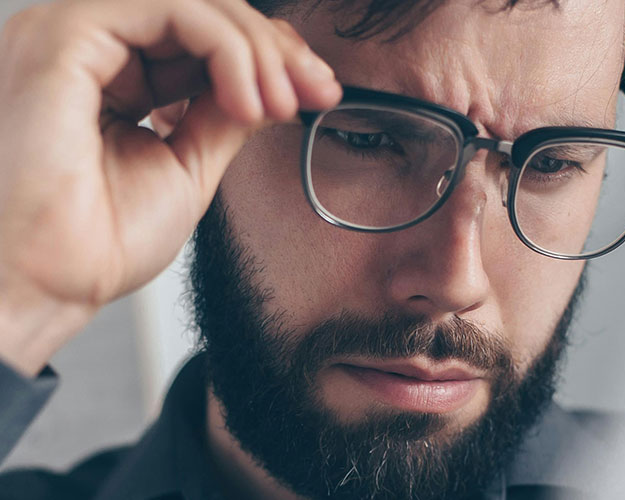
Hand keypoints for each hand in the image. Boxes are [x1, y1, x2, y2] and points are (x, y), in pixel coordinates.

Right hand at [0, 0, 341, 374]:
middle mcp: (91, 50)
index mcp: (112, 78)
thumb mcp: (189, 165)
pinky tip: (250, 98)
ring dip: (256, 49)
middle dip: (273, 50)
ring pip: (193, 5)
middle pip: (203, 15)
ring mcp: (76, 36)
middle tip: (315, 89)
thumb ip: (224, 115)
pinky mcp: (68, 35)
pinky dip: (227, 49)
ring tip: (285, 102)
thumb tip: (269, 86)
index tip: (315, 90)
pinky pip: (172, 9)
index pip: (201, 41)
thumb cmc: (101, 240)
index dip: (265, 59)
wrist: (53, 282)